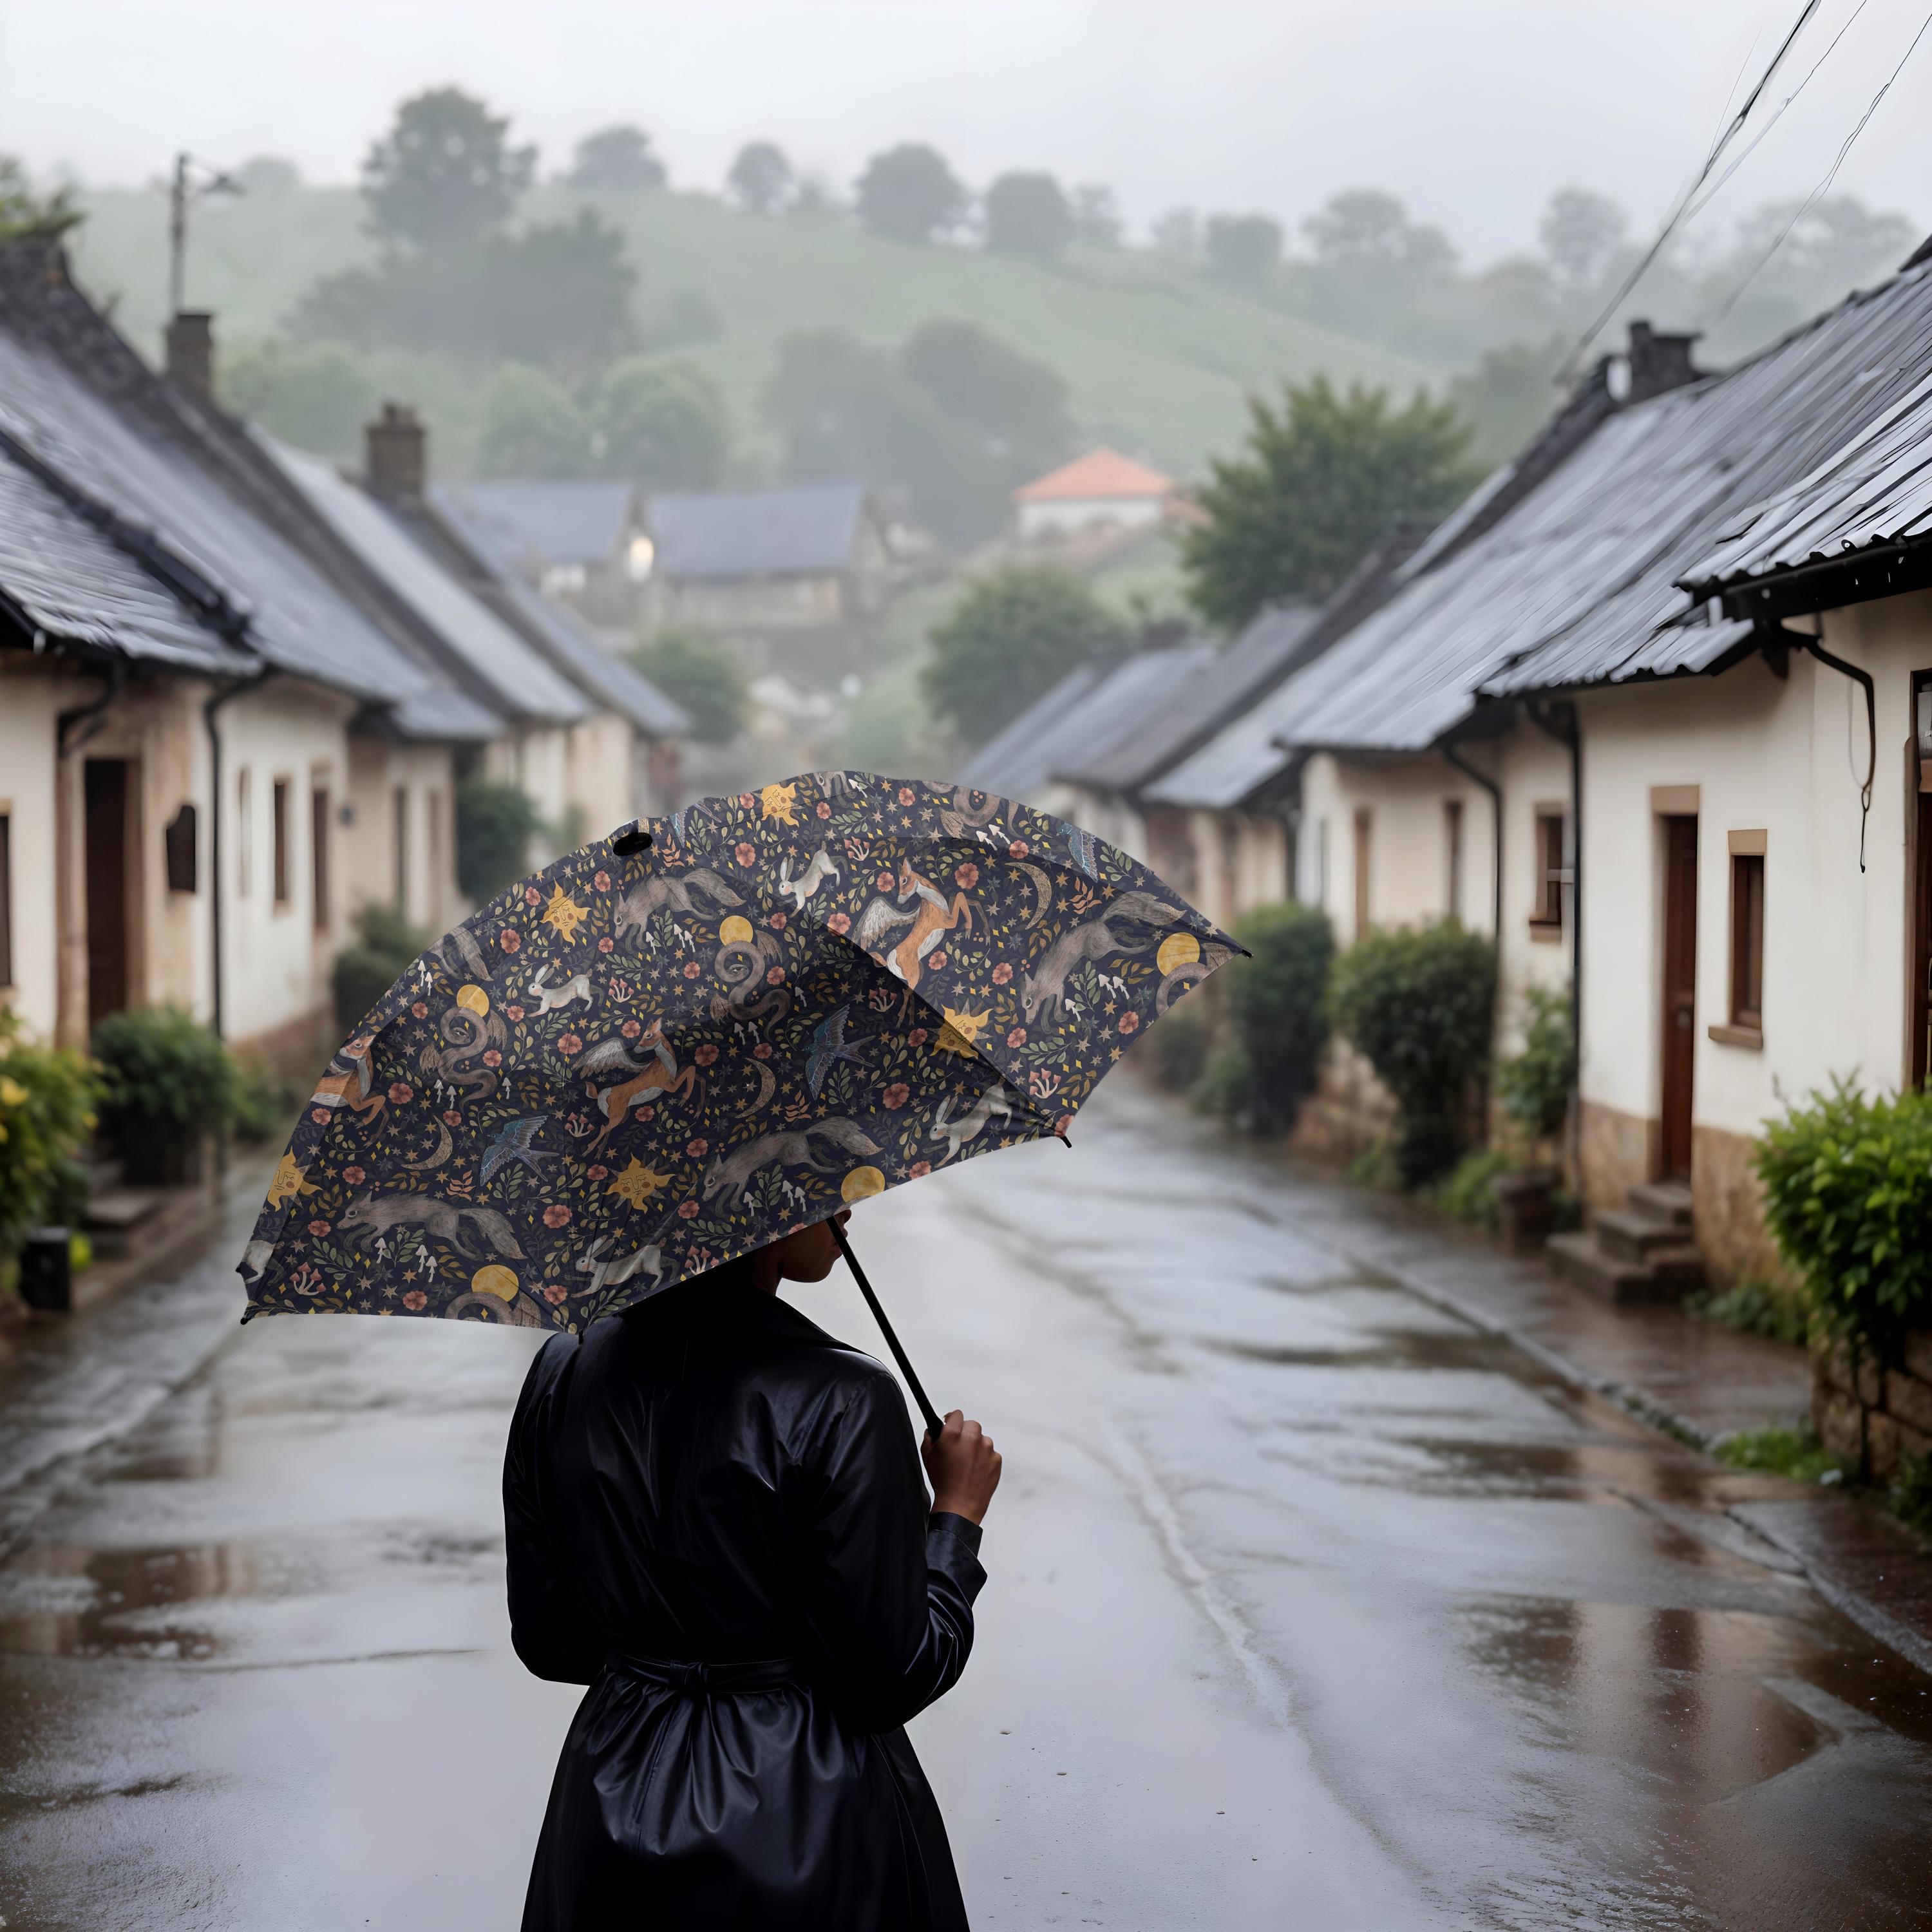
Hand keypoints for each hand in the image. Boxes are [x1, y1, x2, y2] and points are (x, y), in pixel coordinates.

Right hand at [922, 1410, 1001, 1524]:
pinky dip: (985, 1459)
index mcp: (952, 1434)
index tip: (951, 1426)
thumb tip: (933, 1429)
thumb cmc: (942, 1482)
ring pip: (982, 1438)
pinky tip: (975, 1471)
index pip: (956, 1414)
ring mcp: (986, 1448)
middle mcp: (971, 1437)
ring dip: (976, 1446)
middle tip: (959, 1447)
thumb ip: (929, 1437)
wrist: (960, 1505)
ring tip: (967, 1464)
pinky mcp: (996, 1459)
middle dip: (965, 1433)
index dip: (952, 1421)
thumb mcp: (927, 1457)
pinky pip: (991, 1453)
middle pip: (971, 1424)